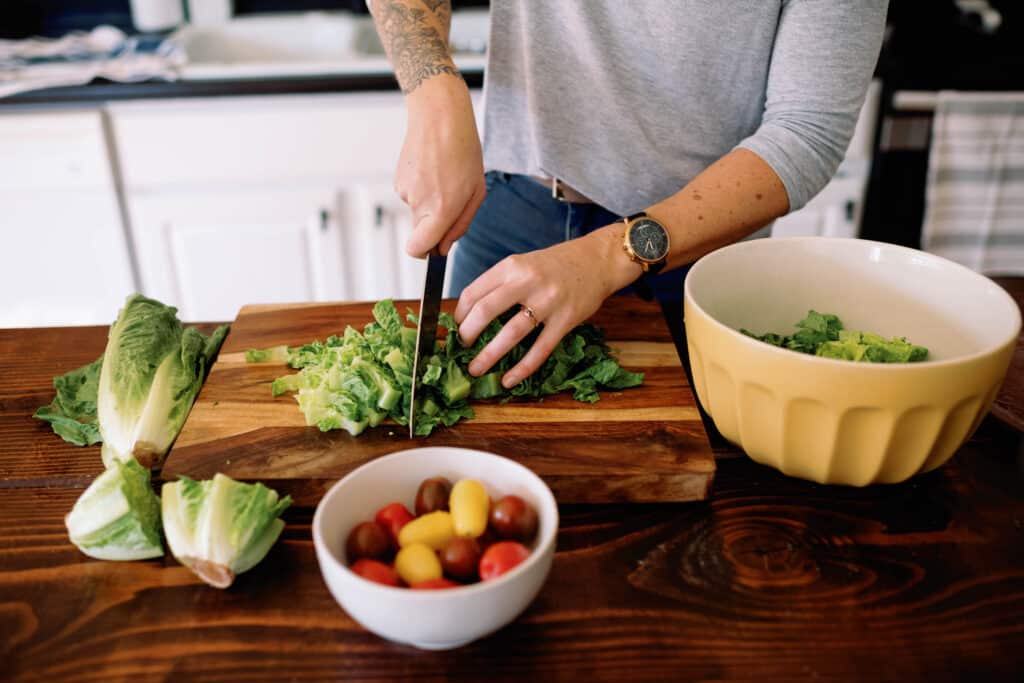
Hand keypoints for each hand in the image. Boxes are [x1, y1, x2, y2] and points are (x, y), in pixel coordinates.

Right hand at [396, 77, 485, 257]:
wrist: (439, 116)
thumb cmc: (464, 151)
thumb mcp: (476, 192)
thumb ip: (460, 225)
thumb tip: (443, 248)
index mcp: (442, 209)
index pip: (418, 249)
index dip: (425, 253)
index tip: (434, 248)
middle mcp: (419, 203)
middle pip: (420, 232)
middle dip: (434, 226)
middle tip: (452, 199)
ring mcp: (405, 192)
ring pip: (417, 213)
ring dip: (430, 203)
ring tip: (444, 177)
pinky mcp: (398, 180)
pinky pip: (412, 196)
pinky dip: (422, 188)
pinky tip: (432, 169)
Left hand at [454, 227, 639, 387]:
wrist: (596, 260)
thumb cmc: (555, 265)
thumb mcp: (523, 264)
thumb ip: (500, 284)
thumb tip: (472, 315)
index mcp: (511, 266)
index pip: (473, 292)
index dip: (459, 315)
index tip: (456, 328)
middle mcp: (527, 281)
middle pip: (485, 312)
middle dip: (467, 335)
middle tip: (461, 349)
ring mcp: (548, 301)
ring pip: (511, 334)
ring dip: (488, 356)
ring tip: (475, 369)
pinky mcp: (566, 320)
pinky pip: (540, 349)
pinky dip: (522, 368)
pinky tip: (509, 379)